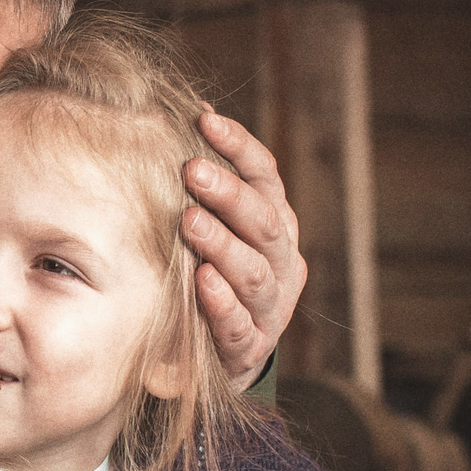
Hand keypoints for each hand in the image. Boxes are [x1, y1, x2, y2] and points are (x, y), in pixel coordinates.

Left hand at [182, 109, 304, 386]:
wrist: (220, 357)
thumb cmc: (210, 275)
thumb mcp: (214, 230)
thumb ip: (204, 187)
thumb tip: (189, 113)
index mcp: (275, 226)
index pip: (266, 178)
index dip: (239, 148)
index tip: (204, 120)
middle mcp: (281, 263)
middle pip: (262, 222)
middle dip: (228, 193)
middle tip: (190, 169)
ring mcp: (270, 308)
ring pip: (254, 272)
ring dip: (222, 245)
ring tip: (189, 222)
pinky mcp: (248, 348)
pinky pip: (238, 325)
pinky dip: (222, 304)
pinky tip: (202, 284)